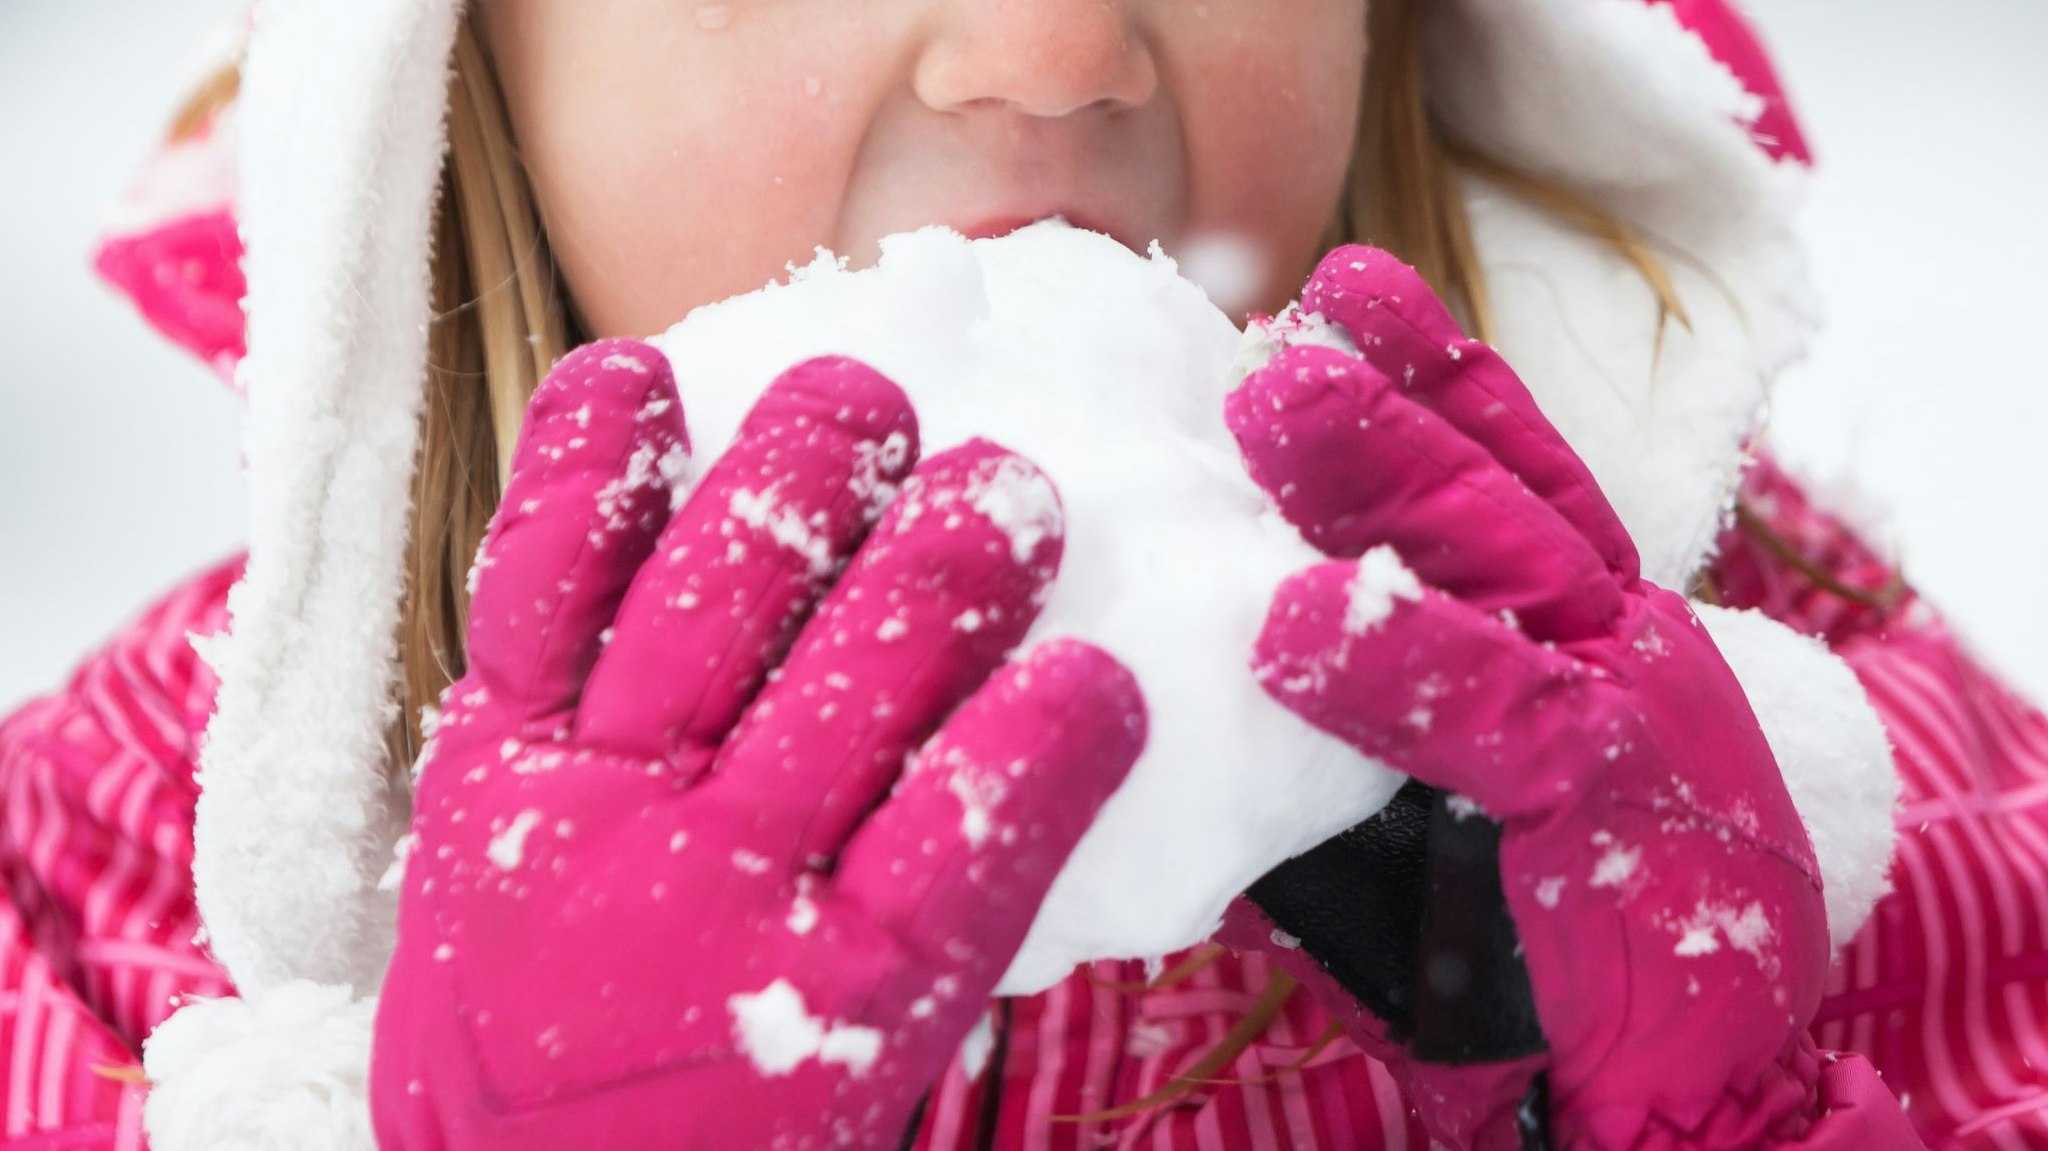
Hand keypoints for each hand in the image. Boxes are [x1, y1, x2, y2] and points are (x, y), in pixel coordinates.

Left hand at [369, 341, 1146, 1149]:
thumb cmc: (745, 1116)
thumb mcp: (888, 1049)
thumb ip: (968, 903)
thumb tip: (1082, 715)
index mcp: (845, 996)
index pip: (977, 835)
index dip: (1056, 733)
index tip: (1107, 667)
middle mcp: (710, 890)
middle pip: (860, 678)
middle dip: (956, 561)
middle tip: (1011, 490)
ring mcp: (590, 807)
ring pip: (712, 594)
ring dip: (803, 478)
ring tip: (867, 403)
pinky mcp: (492, 756)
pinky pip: (536, 588)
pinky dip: (582, 472)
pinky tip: (639, 379)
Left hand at [1225, 250, 1831, 1149]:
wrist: (1692, 1045)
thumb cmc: (1538, 909)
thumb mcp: (1441, 782)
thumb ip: (1351, 710)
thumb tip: (1190, 649)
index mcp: (1565, 610)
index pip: (1498, 467)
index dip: (1423, 373)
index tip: (1336, 295)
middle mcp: (1598, 628)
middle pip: (1484, 490)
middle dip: (1379, 396)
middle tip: (1267, 324)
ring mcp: (1616, 700)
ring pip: (1500, 565)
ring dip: (1386, 472)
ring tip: (1274, 397)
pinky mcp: (1604, 795)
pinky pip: (1495, 716)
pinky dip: (1399, 667)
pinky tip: (1300, 623)